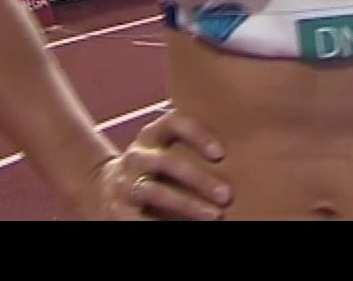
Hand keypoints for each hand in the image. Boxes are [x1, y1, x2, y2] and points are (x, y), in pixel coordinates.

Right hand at [77, 112, 230, 220]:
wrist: (106, 187)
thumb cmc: (155, 168)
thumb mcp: (167, 150)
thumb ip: (194, 149)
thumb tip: (246, 158)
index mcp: (152, 135)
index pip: (174, 123)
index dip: (197, 135)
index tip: (221, 153)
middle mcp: (137, 155)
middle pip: (168, 162)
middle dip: (199, 179)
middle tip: (227, 195)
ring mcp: (126, 183)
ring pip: (156, 192)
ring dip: (187, 205)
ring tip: (214, 216)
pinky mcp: (119, 210)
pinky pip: (142, 219)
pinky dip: (165, 224)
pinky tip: (186, 228)